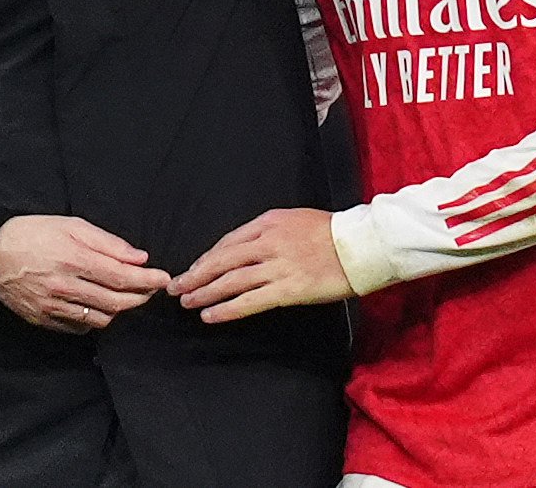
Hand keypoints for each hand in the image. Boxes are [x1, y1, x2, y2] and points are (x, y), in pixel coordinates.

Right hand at [0, 215, 169, 333]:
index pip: (122, 277)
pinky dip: (95, 319)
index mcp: (74, 260)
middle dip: (140, 298)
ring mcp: (54, 308)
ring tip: (125, 296)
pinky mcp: (44, 320)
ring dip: (120, 310)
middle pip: (116, 303)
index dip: (147, 280)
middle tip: (151, 289)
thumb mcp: (72, 227)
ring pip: (101, 319)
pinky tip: (98, 305)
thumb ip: (108, 243)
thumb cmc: (34, 234)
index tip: (163, 279)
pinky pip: (80, 328)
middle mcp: (65, 287)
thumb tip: (139, 257)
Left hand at [167, 208, 354, 323]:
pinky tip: (211, 315)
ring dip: (204, 293)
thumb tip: (244, 249)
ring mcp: (277, 266)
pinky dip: (227, 309)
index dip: (207, 258)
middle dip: (195, 275)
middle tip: (175, 286)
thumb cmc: (331, 233)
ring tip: (187, 302)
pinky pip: (249, 301)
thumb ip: (268, 231)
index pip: (228, 242)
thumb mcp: (294, 219)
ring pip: (230, 281)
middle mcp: (268, 242)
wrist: (360, 246)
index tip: (194, 270)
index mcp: (268, 222)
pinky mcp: (288, 289)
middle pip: (221, 260)